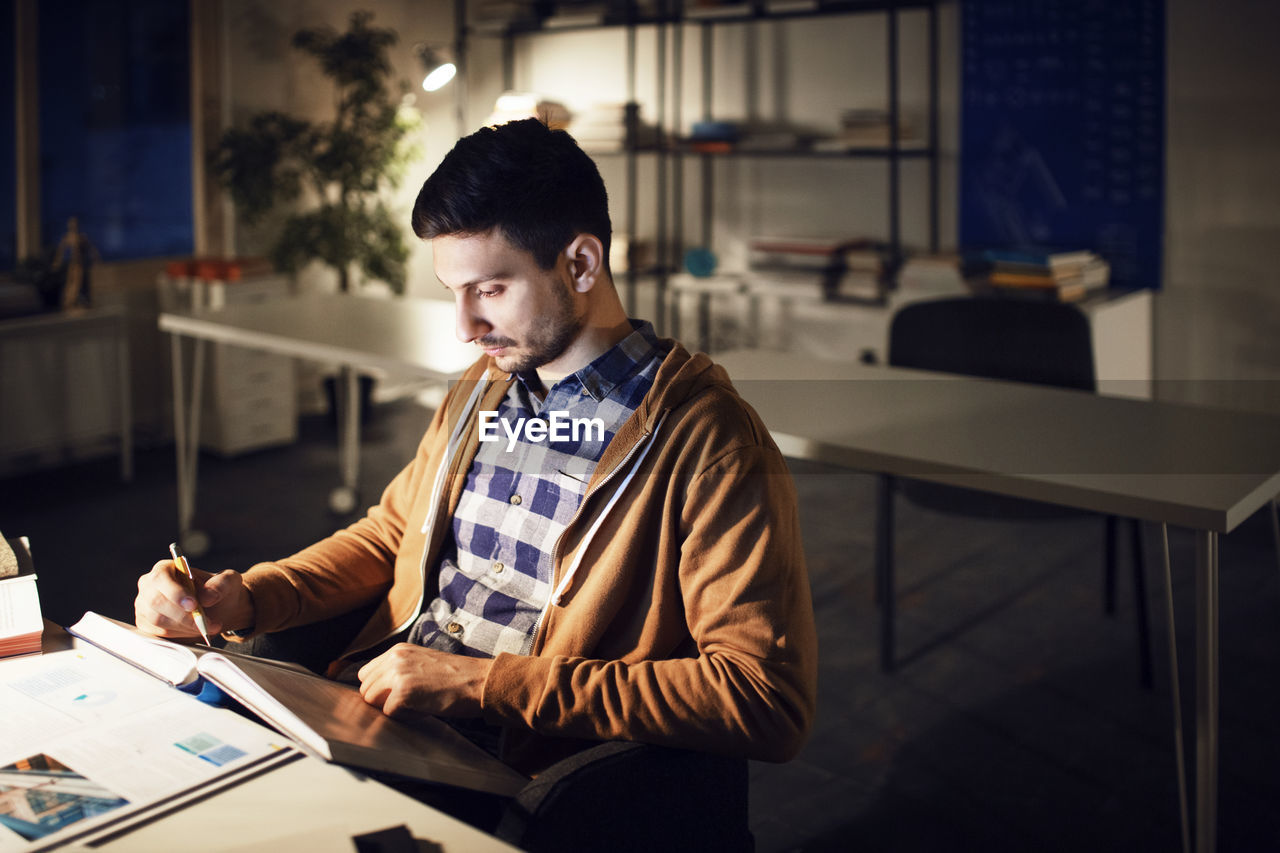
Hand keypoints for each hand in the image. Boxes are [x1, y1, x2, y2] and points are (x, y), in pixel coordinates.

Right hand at [134, 559, 253, 638]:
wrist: (217, 608)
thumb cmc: (218, 590)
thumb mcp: (228, 581)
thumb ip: (220, 585)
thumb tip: (207, 597)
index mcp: (164, 569)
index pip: (160, 578)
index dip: (175, 593)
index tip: (193, 605)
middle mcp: (149, 587)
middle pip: (156, 602)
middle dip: (183, 616)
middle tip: (207, 623)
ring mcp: (144, 607)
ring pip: (158, 621)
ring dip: (185, 628)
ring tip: (208, 627)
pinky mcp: (147, 625)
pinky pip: (159, 634)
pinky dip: (180, 636)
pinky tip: (196, 632)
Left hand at [357, 644, 490, 718]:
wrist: (480, 681)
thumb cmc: (457, 677)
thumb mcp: (422, 662)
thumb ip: (399, 669)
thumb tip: (379, 690)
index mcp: (398, 650)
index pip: (366, 674)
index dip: (379, 689)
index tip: (395, 695)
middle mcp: (394, 658)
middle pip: (366, 689)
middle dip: (382, 700)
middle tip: (409, 701)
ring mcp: (397, 674)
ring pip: (372, 701)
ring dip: (391, 708)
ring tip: (416, 703)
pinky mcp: (403, 693)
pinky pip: (389, 713)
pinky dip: (405, 717)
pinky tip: (424, 708)